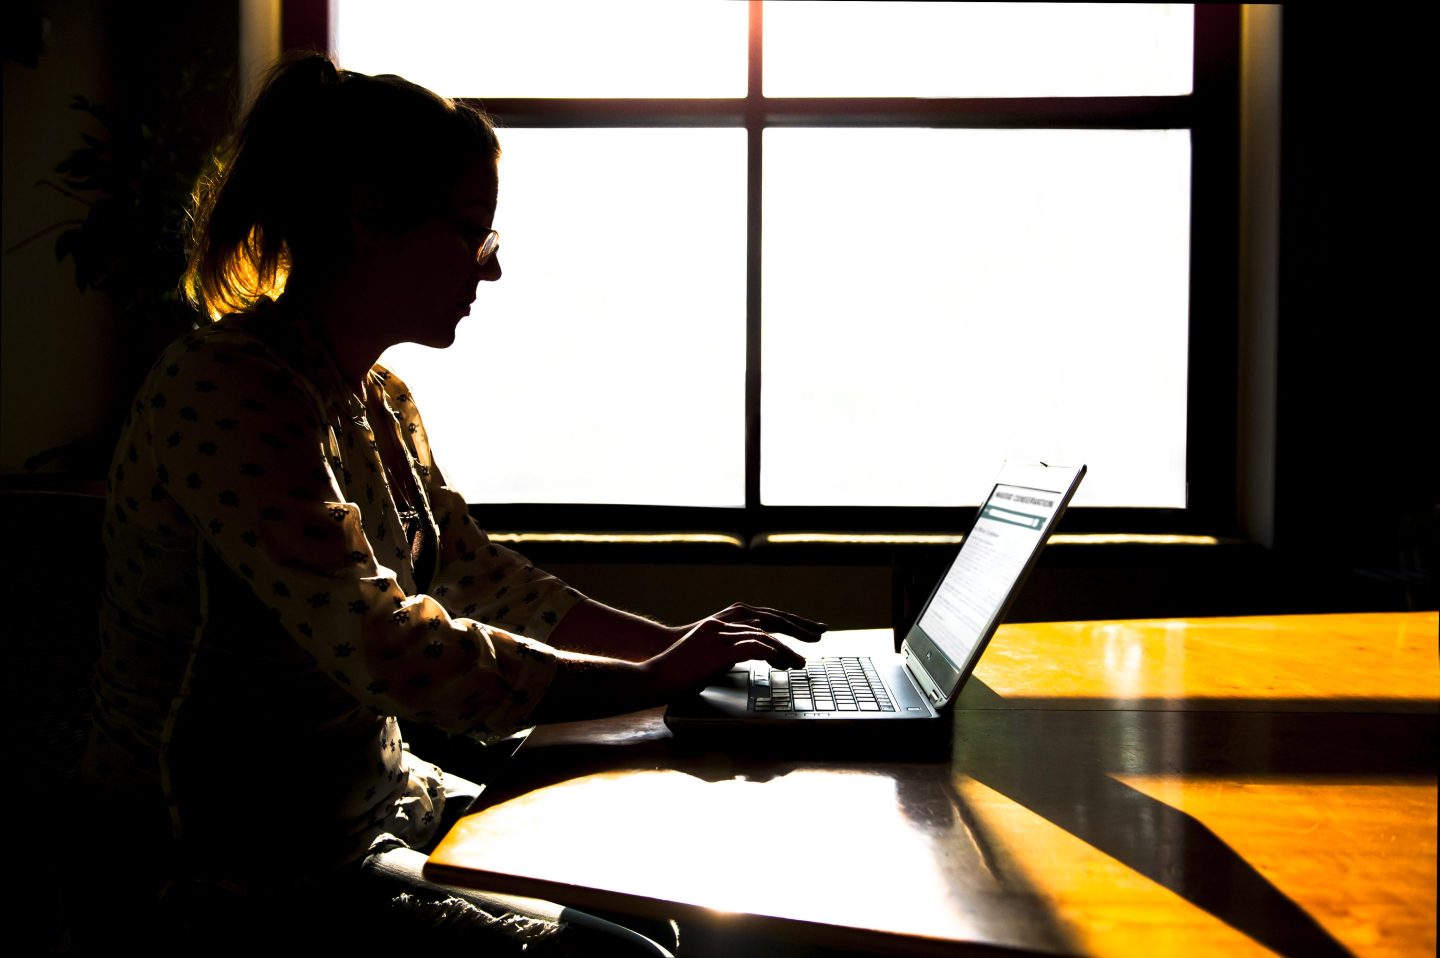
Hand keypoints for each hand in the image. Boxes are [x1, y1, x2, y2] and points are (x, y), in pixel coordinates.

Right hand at [644, 604, 827, 698]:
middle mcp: (723, 623)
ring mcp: (721, 634)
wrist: (653, 676)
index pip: (762, 618)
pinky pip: (756, 647)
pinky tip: (785, 664)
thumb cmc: (677, 673)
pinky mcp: (720, 649)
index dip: (786, 623)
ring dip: (788, 649)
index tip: (806, 630)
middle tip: (819, 632)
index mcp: (721, 624)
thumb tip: (750, 660)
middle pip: (769, 618)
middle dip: (797, 626)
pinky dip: (774, 654)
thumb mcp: (707, 659)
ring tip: (802, 663)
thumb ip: (728, 656)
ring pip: (766, 635)